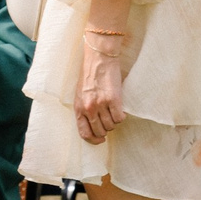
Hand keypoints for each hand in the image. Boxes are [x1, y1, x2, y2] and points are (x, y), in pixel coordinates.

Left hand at [74, 29, 128, 143]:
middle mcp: (89, 108)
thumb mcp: (81, 94)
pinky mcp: (113, 100)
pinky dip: (121, 116)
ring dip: (114, 121)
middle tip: (109, 122)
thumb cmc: (89, 75)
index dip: (93, 140)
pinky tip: (120, 109)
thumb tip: (93, 125)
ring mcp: (101, 105)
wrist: (99, 59)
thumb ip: (84, 109)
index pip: (84, 133)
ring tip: (113, 111)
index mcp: (79, 108)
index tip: (100, 139)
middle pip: (100, 131)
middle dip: (106, 129)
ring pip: (111, 126)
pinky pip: (120, 118)